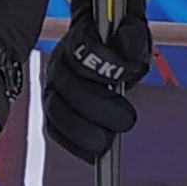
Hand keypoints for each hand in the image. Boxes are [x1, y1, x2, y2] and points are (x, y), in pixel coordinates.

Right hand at [44, 0, 152, 165]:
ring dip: (81, 131)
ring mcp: (54, 85)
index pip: (84, 50)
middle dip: (97, 107)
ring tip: (105, 143)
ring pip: (56, 110)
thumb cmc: (118, 39)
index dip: (105, 66)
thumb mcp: (133, 33)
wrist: (99, 38)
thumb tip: (125, 46)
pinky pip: (55, 128)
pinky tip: (92, 152)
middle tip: (125, 120)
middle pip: (67, 86)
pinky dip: (73, 143)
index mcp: (79, 39)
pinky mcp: (55, 106)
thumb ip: (132, 38)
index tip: (125, 79)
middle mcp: (60, 62)